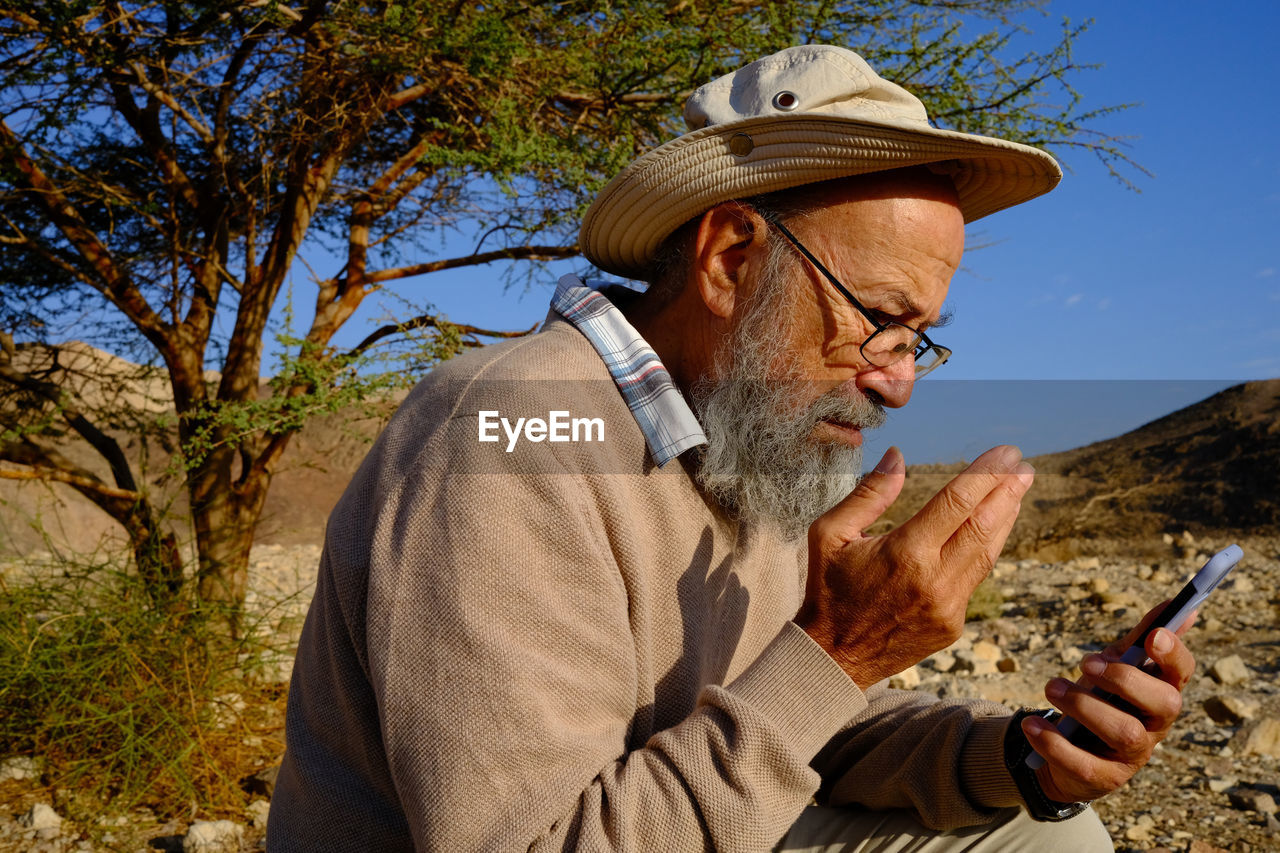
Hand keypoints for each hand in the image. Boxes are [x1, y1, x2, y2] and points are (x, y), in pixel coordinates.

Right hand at [796, 444, 1034, 690]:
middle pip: (984, 525)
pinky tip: (992, 530)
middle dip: (1008, 491)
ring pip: (988, 553)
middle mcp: (934, 579)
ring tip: (1018, 490)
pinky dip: (987, 549)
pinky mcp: (953, 624)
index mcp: (905, 552)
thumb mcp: (830, 534)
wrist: (833, 656)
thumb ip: (868, 494)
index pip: (957, 501)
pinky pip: (976, 579)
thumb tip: (898, 456)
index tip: (1006, 452)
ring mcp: (948, 605)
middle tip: (1025, 466)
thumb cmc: (827, 589)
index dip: (986, 473)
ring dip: (1006, 518)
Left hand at [1024, 601, 1196, 802]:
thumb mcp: (1115, 667)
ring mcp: (1132, 755)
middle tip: (1086, 662)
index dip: (1173, 655)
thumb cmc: (1102, 698)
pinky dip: (1053, 741)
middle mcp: (1155, 725)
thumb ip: (1138, 639)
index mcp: (1160, 692)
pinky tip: (1031, 723)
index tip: (1153, 636)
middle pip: (1163, 704)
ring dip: (1084, 705)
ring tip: (1051, 687)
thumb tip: (1174, 604)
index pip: (1182, 673)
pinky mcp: (1103, 778)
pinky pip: (1082, 764)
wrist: (1070, 750)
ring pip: (1123, 731)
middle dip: (1125, 678)